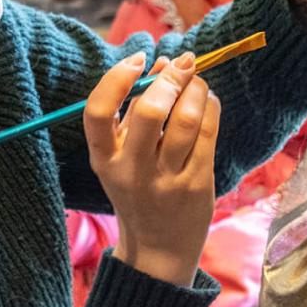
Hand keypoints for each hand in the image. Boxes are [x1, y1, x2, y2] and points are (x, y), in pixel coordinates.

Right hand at [83, 52, 219, 286]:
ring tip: (196, 80)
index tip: (137, 60)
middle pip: (149, 112)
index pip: (97, 113)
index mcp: (104, 160)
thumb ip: (134, 112)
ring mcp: (167, 180)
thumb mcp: (121, 157)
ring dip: (195, 88)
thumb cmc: (138, 190)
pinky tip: (207, 100)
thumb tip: (163, 63)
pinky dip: (209, 106)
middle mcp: (132, 171)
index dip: (116, 79)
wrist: (158, 247)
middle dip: (169, 78)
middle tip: (181, 63)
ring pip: (186, 119)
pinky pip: (208, 133)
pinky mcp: (197, 184)